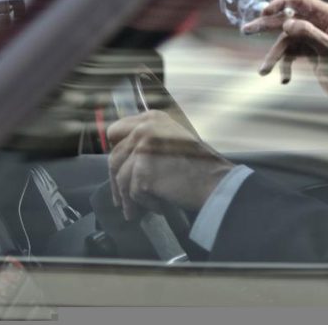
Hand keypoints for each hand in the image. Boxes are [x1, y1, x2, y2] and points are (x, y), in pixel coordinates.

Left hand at [107, 110, 233, 220]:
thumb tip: (122, 157)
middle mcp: (144, 127)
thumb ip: (147, 139)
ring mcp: (142, 148)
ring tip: (136, 210)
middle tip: (120, 199)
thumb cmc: (196, 163)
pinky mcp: (143, 171)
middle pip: (115, 157)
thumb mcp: (171, 138)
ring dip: (128, 198)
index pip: (116, 131)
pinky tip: (158, 206)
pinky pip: (133, 193)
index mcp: (151, 117)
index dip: (116, 151)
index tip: (117, 167)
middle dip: (116, 180)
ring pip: (121, 178)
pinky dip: (144, 204)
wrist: (213, 180)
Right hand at [241, 0, 327, 102]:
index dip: (281, 3)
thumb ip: (308, 33)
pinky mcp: (308, 49)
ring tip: (263, 71)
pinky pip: (290, 54)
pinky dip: (285, 66)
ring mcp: (312, 36)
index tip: (265, 12)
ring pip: (285, 41)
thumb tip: (287, 24)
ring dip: (274, 56)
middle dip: (266, 27)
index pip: (300, 1)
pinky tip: (285, 79)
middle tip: (246, 30)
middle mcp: (319, 22)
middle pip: (287, 20)